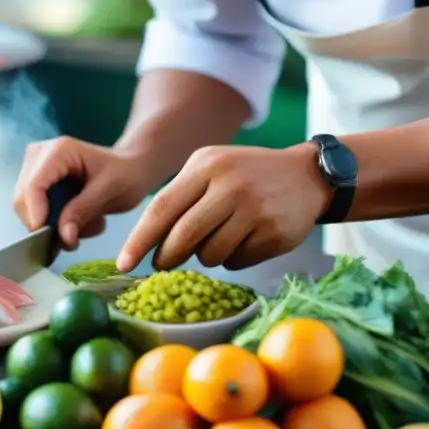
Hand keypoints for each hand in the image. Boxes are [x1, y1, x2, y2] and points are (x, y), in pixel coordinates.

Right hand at [13, 136, 159, 248]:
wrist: (130, 167)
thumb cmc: (125, 174)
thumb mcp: (110, 192)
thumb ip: (83, 212)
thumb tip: (62, 237)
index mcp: (59, 151)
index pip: (34, 185)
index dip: (36, 214)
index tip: (48, 239)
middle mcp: (39, 155)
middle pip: (23, 199)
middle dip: (47, 224)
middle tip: (78, 236)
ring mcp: (34, 169)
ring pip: (27, 210)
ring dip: (54, 226)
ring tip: (88, 223)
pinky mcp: (35, 184)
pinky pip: (34, 212)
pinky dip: (55, 223)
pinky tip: (80, 219)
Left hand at [116, 144, 332, 272]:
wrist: (307, 176)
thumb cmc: (245, 175)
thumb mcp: (211, 169)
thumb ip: (180, 198)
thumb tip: (148, 243)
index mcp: (206, 165)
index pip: (161, 208)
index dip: (139, 239)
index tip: (122, 263)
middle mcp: (230, 185)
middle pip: (182, 236)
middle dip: (167, 256)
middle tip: (162, 263)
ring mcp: (254, 210)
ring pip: (209, 254)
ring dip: (205, 256)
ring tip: (219, 237)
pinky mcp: (274, 234)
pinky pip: (236, 261)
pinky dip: (233, 258)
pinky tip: (246, 239)